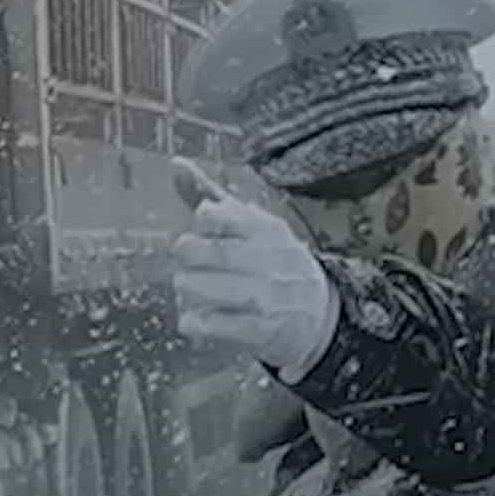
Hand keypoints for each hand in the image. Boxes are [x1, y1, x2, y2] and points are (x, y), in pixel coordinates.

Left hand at [171, 159, 338, 381]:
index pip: (227, 216)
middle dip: (190, 254)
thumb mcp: (248, 223)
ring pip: (219, 290)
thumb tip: (175, 165)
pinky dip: (198, 322)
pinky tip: (190, 318)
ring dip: (192, 286)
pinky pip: (221, 326)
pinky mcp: (260, 330)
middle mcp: (268, 262)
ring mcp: (266, 297)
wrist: (319, 312)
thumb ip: (209, 195)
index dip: (205, 218)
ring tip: (185, 284)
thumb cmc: (272, 259)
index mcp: (264, 230)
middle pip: (219, 255)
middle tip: (183, 255)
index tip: (199, 223)